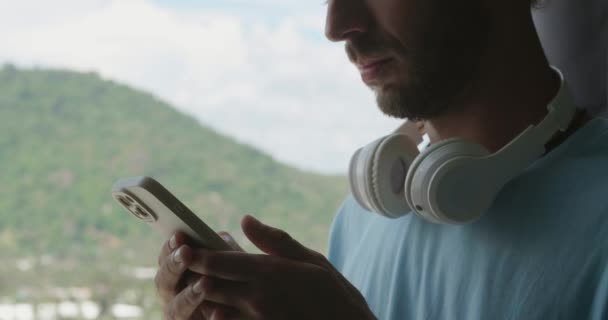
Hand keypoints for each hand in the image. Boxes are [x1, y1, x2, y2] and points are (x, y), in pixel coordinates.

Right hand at [155, 231, 242, 319]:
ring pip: (177, 309)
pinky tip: (219, 313)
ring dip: (189, 295)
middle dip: (173, 266)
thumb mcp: (229, 264)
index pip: (165, 259)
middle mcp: (172, 297)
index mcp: (176, 275)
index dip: (169, 247)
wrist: (246, 310)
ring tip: (205, 282)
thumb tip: (220, 236)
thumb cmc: (234, 282)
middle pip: (164, 282)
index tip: (179, 235)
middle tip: (186, 253)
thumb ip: (222, 251)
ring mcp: (182, 316)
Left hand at [186, 215, 374, 319]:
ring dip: (201, 296)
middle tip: (186, 261)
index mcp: (269, 273)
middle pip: (207, 285)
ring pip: (211, 308)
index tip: (183, 244)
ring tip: (200, 282)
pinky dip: (215, 315)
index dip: (194, 253)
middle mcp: (257, 299)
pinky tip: (218, 307)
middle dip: (192, 273)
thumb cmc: (334, 294)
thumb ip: (275, 240)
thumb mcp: (312, 260)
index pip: (217, 262)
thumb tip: (245, 221)